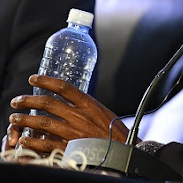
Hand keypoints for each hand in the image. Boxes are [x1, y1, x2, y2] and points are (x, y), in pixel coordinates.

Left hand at [7, 74, 129, 153]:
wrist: (123, 150)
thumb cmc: (114, 131)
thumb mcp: (103, 112)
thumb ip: (85, 106)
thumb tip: (69, 100)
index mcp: (89, 104)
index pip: (64, 87)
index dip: (46, 81)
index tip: (34, 78)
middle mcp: (80, 116)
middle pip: (48, 103)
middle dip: (28, 101)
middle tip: (17, 101)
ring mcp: (74, 132)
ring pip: (43, 123)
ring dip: (25, 120)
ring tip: (15, 118)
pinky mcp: (70, 147)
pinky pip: (46, 143)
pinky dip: (32, 141)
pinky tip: (24, 139)